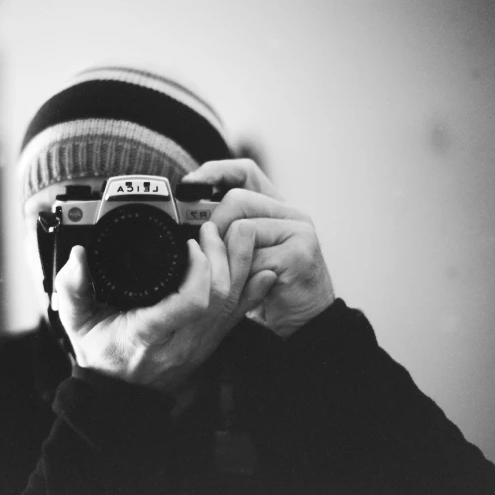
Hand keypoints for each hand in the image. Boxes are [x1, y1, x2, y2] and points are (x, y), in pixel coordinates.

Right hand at [53, 222, 276, 394]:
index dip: (199, 268)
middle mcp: (180, 342)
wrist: (118, 397)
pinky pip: (238, 317)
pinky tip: (263, 270)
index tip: (191, 242)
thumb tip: (77, 255)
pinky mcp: (210, 345)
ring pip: (233, 304)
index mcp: (148, 333)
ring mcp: (199, 345)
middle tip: (212, 227)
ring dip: (241, 266)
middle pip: (220, 297)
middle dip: (223, 255)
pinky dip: (253, 292)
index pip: (190, 303)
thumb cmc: (99, 355)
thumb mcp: (76, 323)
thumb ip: (72, 288)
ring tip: (238, 234)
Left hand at [183, 159, 334, 337]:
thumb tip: (194, 222)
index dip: (216, 172)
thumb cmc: (270, 290)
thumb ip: (229, 232)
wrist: (304, 322)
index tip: (190, 183)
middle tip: (210, 251)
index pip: (245, 173)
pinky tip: (252, 289)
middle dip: (215, 226)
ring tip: (237, 276)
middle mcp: (291, 214)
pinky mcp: (298, 253)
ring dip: (229, 256)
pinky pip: (252, 257)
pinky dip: (243, 277)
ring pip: (242, 228)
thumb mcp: (245, 256)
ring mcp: (298, 231)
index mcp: (276, 209)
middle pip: (236, 200)